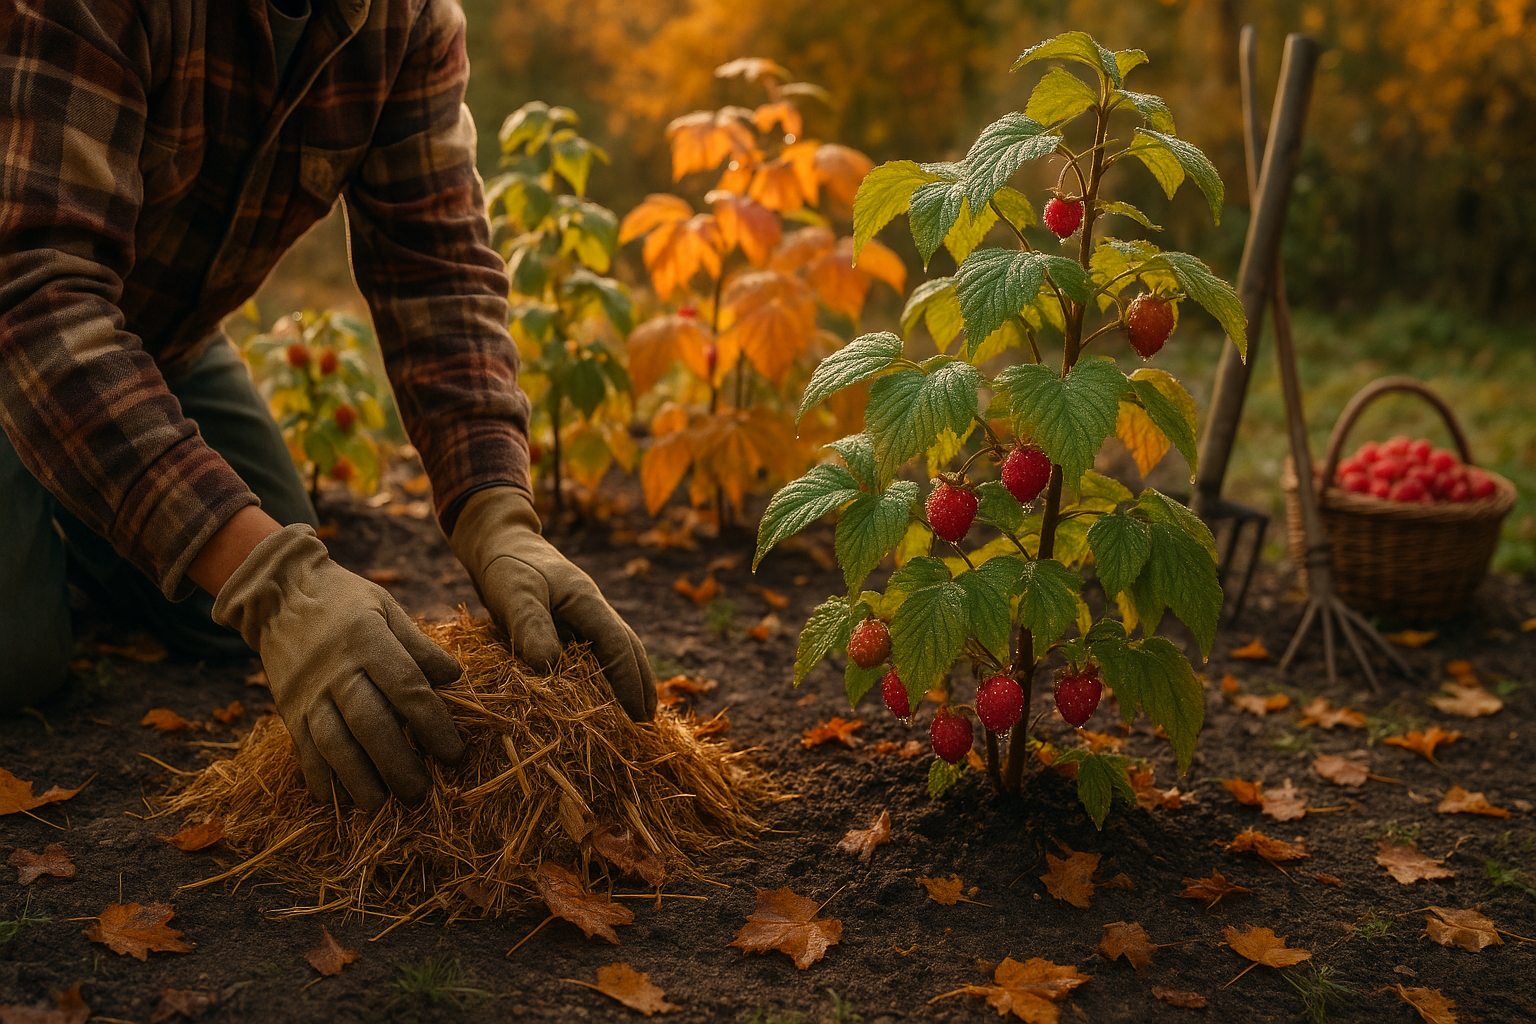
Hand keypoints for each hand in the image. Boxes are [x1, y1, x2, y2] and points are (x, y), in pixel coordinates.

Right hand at [212, 525, 463, 808]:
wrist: (277, 593)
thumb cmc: (345, 601)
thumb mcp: (386, 607)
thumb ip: (418, 646)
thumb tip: (454, 677)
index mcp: (369, 641)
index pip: (407, 689)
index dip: (434, 725)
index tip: (454, 754)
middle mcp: (338, 670)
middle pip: (370, 724)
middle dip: (398, 764)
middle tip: (421, 793)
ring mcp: (309, 692)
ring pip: (334, 744)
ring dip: (359, 780)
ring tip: (382, 806)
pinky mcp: (288, 709)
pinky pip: (302, 750)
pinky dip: (319, 778)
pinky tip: (335, 801)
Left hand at [449, 487, 655, 719]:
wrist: (498, 542)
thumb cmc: (506, 565)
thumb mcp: (514, 594)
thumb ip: (531, 626)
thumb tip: (549, 667)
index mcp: (587, 601)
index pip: (618, 644)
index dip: (628, 680)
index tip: (635, 713)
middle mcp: (593, 609)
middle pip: (628, 648)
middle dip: (640, 684)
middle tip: (646, 723)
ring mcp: (583, 616)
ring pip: (616, 651)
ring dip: (628, 681)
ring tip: (635, 714)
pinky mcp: (569, 623)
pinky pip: (596, 652)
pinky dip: (606, 674)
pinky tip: (602, 695)